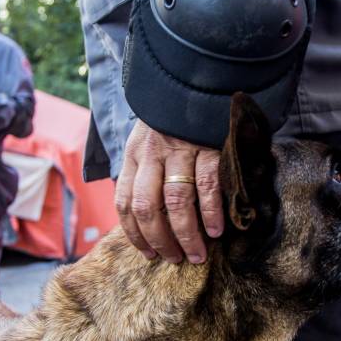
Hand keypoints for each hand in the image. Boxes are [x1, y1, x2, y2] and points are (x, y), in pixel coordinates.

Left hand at [115, 120, 222, 263]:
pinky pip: (207, 186)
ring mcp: (180, 150)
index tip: (149, 254)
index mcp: (134, 156)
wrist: (198, 81)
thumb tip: (142, 215)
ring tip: (197, 254)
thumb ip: (143, 173)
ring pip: (176, 202)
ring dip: (186, 234)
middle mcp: (152, 154)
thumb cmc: (173, 121)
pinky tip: (216, 230)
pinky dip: (211, 212)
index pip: (125, 203)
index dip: (135, 234)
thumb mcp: (146, 141)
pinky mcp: (208, 146)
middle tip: (175, 259)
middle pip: (148, 208)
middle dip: (160, 240)